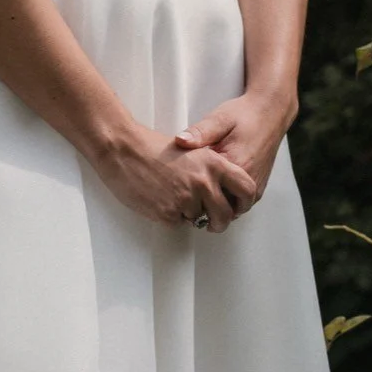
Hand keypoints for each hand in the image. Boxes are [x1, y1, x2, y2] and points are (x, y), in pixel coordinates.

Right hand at [94, 124, 257, 232]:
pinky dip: (170, 216)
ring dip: (188, 214)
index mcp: (214, 164)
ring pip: (198, 220)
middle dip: (219, 222)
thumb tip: (220, 193)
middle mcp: (204, 182)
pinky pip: (177, 223)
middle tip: (212, 222)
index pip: (246, 188)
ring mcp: (186, 199)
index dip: (245, 202)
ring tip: (172, 194)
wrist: (124, 151)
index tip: (239, 207)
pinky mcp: (168, 212)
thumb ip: (211, 171)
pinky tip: (160, 198)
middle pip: (225, 215)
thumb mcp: (193, 152)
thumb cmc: (153, 149)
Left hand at [173, 86, 296, 204]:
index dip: (191, 192)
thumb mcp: (219, 119)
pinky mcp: (258, 187)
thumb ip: (200, 132)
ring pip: (230, 209)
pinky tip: (215, 187)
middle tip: (188, 191)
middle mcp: (249, 181)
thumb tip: (179, 141)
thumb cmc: (243, 115)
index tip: (180, 185)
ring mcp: (256, 187)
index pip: (208, 194)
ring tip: (200, 191)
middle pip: (219, 207)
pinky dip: (226, 200)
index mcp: (237, 166)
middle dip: (203, 203)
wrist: (270, 113)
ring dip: (215, 204)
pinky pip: (239, 204)